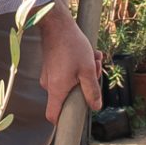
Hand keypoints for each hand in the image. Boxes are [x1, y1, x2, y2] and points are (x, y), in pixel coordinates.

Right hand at [36, 6, 102, 123]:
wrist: (56, 24)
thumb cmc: (72, 46)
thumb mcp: (88, 69)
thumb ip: (92, 90)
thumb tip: (96, 107)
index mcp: (57, 89)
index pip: (53, 115)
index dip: (62, 120)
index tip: (74, 117)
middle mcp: (49, 84)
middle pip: (68, 96)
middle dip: (85, 85)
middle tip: (96, 68)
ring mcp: (48, 74)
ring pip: (70, 81)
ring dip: (84, 72)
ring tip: (93, 56)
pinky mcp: (50, 65)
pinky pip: (66, 72)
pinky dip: (77, 66)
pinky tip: (87, 53)